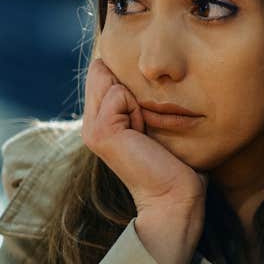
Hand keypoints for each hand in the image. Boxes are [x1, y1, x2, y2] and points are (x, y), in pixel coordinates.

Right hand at [82, 58, 203, 263]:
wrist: (174, 196)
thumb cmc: (173, 162)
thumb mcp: (150, 121)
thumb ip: (134, 98)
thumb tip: (125, 67)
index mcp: (99, 120)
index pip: (103, 74)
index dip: (131, 84)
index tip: (144, 120)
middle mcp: (89, 123)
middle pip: (103, 73)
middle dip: (132, 90)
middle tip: (145, 127)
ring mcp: (91, 128)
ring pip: (111, 81)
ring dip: (136, 100)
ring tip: (144, 131)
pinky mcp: (101, 130)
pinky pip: (119, 94)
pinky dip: (138, 110)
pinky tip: (142, 135)